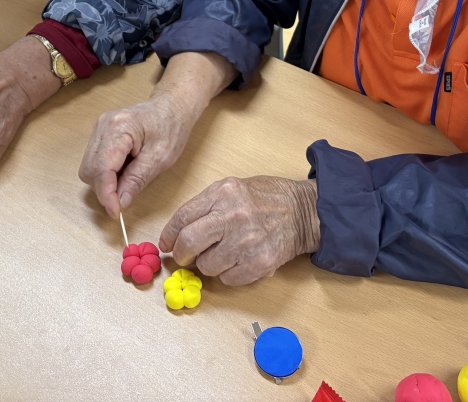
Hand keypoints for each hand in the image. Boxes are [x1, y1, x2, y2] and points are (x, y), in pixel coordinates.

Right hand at [79, 90, 199, 216]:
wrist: (172, 106)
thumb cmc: (171, 127)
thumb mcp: (160, 158)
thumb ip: (137, 180)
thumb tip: (120, 202)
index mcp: (119, 128)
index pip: (102, 168)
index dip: (106, 194)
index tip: (116, 213)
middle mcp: (103, 126)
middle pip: (90, 169)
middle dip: (104, 189)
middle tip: (125, 198)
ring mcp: (99, 128)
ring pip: (89, 167)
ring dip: (105, 182)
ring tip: (129, 179)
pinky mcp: (100, 134)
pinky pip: (94, 161)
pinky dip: (106, 173)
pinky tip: (124, 170)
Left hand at [159, 177, 319, 285]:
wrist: (302, 211)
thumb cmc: (264, 199)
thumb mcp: (231, 189)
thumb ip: (204, 206)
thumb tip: (176, 233)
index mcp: (223, 193)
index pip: (183, 217)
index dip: (169, 235)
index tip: (166, 244)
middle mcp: (233, 216)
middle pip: (189, 243)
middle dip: (181, 254)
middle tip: (184, 256)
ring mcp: (247, 241)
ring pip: (207, 266)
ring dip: (208, 264)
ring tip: (223, 253)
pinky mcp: (259, 263)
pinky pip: (228, 279)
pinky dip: (228, 274)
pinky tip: (239, 260)